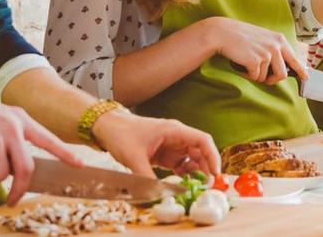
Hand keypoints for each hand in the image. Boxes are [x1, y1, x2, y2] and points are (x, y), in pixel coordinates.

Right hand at [0, 90, 85, 205]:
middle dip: (20, 188)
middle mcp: (12, 128)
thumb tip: (14, 162)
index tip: (80, 164)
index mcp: (17, 117)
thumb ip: (8, 134)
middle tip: (13, 200)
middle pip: (26, 168)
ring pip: (0, 174)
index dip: (64, 153)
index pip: (47, 139)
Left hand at [91, 109, 220, 177]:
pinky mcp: (164, 155)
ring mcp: (171, 146)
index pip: (202, 140)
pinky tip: (184, 186)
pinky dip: (184, 176)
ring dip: (196, 174)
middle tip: (207, 187)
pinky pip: (180, 166)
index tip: (215, 173)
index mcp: (174, 131)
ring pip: (192, 160)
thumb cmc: (121, 133)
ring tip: (196, 189)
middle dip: (206, 169)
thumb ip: (146, 177)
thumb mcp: (133, 157)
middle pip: (200, 152)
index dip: (213, 156)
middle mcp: (177, 137)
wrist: (107, 127)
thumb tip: (156, 195)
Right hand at [205, 16, 308, 83]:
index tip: (306, 78)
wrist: (223, 32)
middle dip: (273, 80)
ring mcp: (267, 53)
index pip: (294, 59)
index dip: (301, 70)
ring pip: (267, 78)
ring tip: (248, 67)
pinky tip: (242, 66)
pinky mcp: (256, 61)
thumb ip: (275, 48)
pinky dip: (248, 75)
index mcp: (280, 40)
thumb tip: (283, 65)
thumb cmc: (242, 37)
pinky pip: (255, 77)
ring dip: (258, 77)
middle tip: (264, 79)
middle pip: (283, 74)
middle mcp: (276, 46)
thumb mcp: (263, 38)